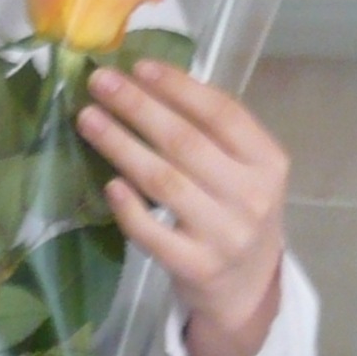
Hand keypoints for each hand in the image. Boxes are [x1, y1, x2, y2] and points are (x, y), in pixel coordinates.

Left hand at [76, 57, 287, 355]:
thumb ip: (212, 134)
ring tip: (88, 119)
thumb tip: (147, 82)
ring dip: (121, 145)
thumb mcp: (245, 171)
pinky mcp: (195, 267)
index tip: (137, 66)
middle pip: (185, 142)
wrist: (247, 289)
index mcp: (268, 162)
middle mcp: (251, 197)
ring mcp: (224, 235)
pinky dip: (129, 206)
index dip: (177, 87)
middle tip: (99, 82)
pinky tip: (108, 183)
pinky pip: (153, 232)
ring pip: (164, 181)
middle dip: (137, 107)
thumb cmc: (236, 213)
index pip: (221, 114)